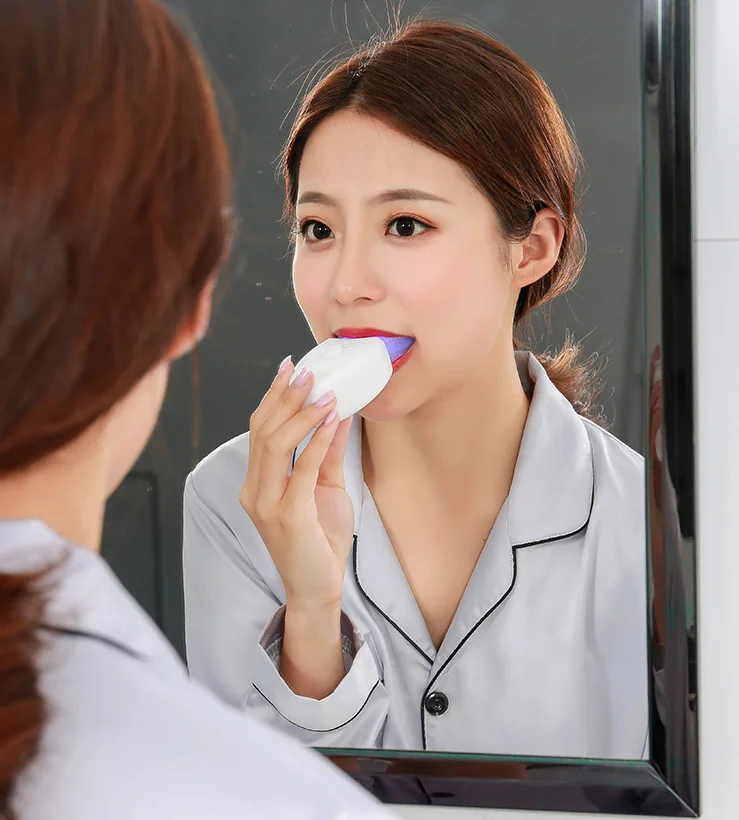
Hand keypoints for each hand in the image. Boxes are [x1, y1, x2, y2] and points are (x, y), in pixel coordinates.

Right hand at [240, 358, 354, 611]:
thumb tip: (337, 412)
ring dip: (300, 413)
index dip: (273, 396)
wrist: (317, 587)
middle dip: (285, 397)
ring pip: (275, 445)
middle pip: (263, 431)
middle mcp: (254, 490)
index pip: (259, 430)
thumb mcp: (323, 487)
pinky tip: (333, 419)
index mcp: (256, 482)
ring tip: (322, 389)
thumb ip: (325, 452)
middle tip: (306, 370)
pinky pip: (302, 469)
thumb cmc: (318, 539)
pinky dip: (318, 440)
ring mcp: (267, 504)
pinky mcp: (288, 516)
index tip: (290, 368)